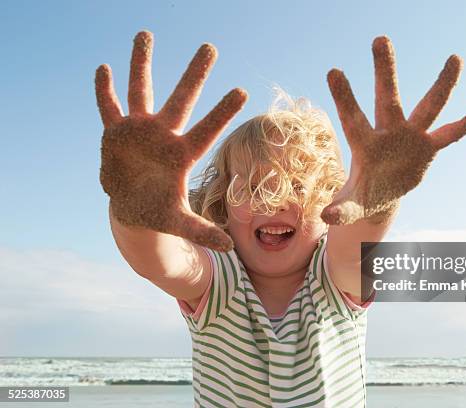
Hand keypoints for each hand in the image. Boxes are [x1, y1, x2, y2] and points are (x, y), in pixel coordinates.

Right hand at [96, 31, 246, 250]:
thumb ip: (201, 230)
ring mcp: (139, 130)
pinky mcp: (116, 132)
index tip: (242, 91)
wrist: (133, 206)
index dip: (222, 112)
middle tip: (210, 47)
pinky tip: (102, 68)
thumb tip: (228, 247)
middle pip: (181, 99)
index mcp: (182, 154)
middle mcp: (163, 135)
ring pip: (140, 90)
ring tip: (146, 33)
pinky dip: (103, 90)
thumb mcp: (178, 222)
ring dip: (141, 63)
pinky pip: (108, 107)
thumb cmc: (159, 210)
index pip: (206, 130)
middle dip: (194, 74)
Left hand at [321, 36, 465, 224]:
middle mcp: (388, 131)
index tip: (333, 71)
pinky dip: (462, 126)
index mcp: (364, 143)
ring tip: (456, 58)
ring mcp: (410, 136)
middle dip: (384, 71)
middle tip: (381, 38)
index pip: (352, 117)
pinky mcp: (428, 147)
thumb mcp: (352, 204)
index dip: (344, 97)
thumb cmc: (363, 193)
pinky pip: (448, 135)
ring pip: (428, 106)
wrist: (382, 193)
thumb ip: (341, 210)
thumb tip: (326, 218)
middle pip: (387, 98)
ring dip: (442, 85)